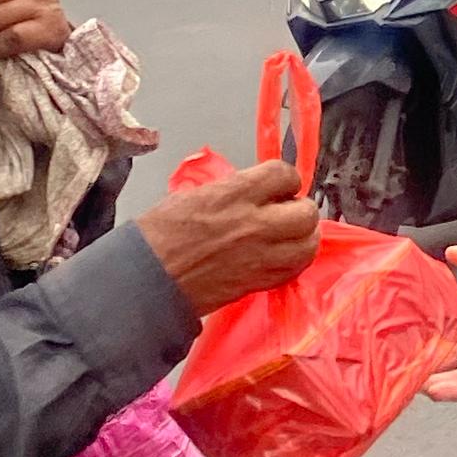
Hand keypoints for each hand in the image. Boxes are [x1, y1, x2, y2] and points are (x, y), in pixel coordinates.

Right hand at [137, 158, 322, 311]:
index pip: (284, 174)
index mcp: (235, 194)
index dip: (285, 179)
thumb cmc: (159, 234)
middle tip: (286, 211)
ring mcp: (260, 256)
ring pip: (308, 244)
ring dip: (304, 237)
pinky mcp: (258, 282)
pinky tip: (282, 257)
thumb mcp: (193, 195)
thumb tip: (251, 192)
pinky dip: (294, 261)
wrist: (147, 278)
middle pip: (306, 212)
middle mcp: (255, 223)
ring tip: (290, 236)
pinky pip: (295, 269)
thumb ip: (231, 191)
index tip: (278, 186)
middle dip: (300, 208)